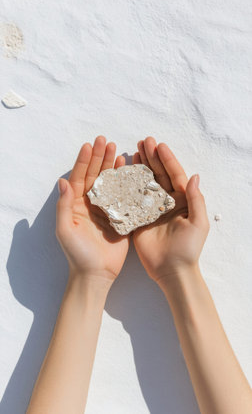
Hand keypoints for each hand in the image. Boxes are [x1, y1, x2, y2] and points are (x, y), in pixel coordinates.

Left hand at [56, 136, 129, 282]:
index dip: (83, 161)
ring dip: (112, 166)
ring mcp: (106, 209)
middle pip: (95, 175)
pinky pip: (123, 195)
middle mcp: (91, 203)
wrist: (96, 274)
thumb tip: (63, 181)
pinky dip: (126, 182)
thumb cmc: (77, 253)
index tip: (89, 145)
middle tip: (105, 141)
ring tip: (117, 150)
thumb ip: (64, 205)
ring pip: (109, 182)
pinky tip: (129, 170)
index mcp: (76, 205)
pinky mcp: (121, 217)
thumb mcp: (65, 229)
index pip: (79, 177)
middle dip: (99, 157)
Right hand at [132, 137, 209, 282]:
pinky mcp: (138, 218)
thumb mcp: (198, 223)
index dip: (167, 159)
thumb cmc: (188, 249)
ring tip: (134, 151)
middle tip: (144, 142)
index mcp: (182, 201)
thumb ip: (196, 200)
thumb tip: (194, 176)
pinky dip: (128, 185)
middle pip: (159, 175)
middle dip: (152, 158)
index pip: (175, 175)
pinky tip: (123, 173)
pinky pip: (132, 198)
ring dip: (141, 167)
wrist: (171, 271)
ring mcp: (151, 209)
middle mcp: (166, 202)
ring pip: (145, 183)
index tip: (159, 145)